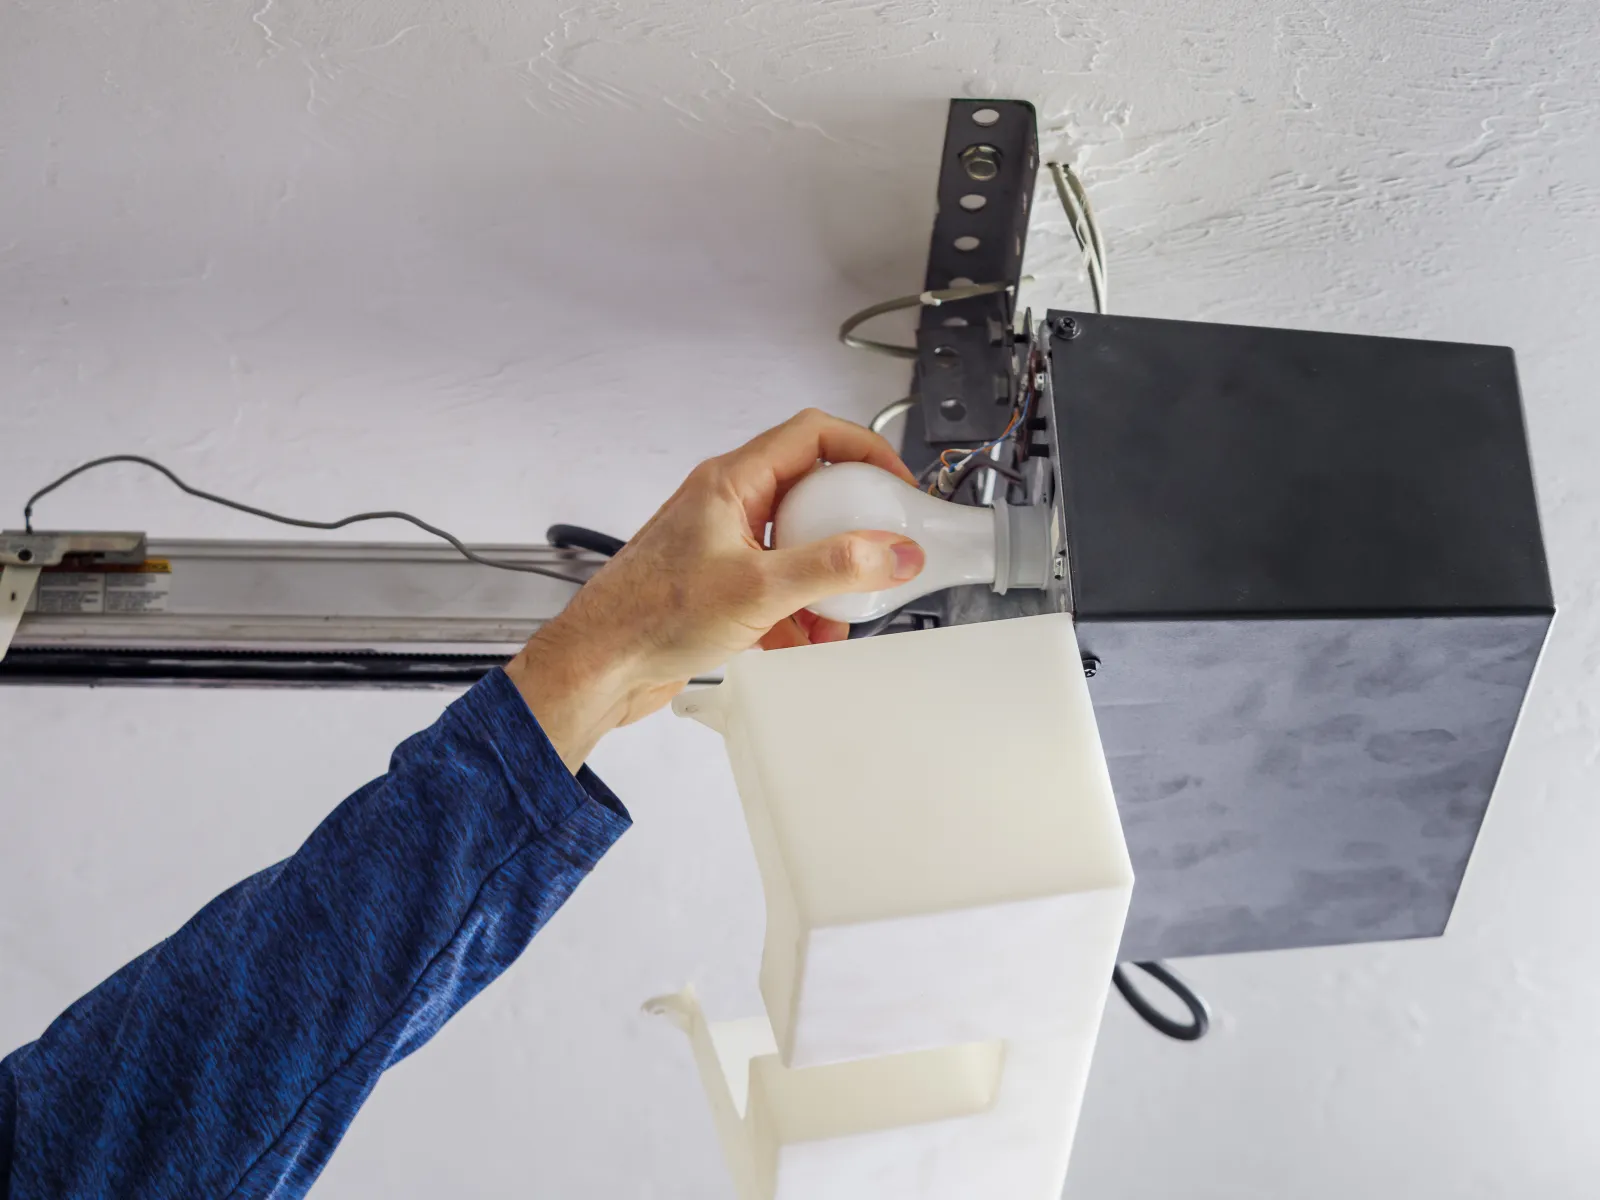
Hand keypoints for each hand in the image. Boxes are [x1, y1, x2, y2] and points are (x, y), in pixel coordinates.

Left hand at [505, 409, 925, 769]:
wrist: (601, 666)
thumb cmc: (649, 616)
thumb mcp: (759, 589)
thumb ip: (834, 568)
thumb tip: (893, 552)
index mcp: (731, 481)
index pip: (813, 436)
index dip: (863, 450)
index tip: (895, 484)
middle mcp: (727, 505)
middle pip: (811, 495)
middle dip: (849, 532)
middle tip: (879, 553)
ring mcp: (722, 546)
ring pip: (797, 548)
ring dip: (825, 582)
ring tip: (837, 616)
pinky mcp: (719, 586)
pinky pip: (777, 587)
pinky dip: (798, 613)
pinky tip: (804, 641)